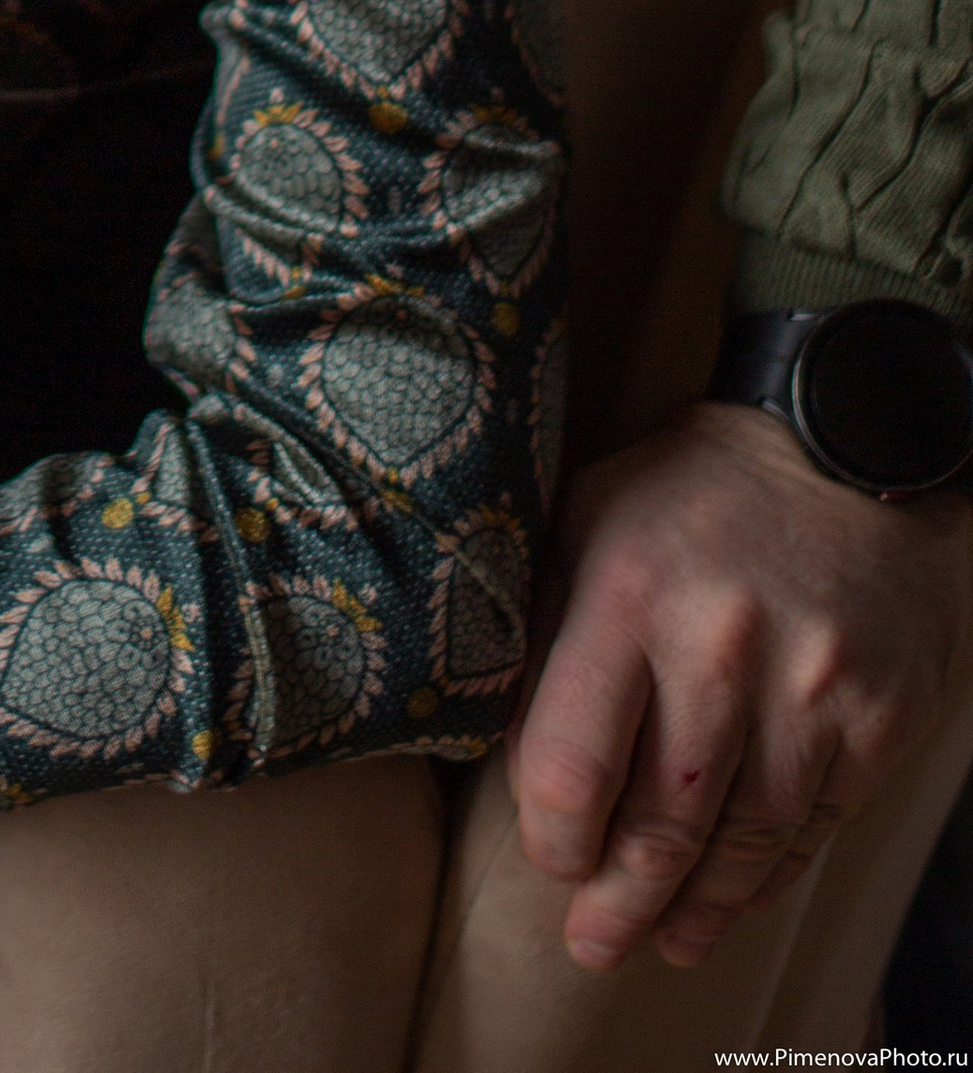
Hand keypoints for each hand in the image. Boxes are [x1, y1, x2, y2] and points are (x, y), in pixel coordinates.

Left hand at [510, 400, 968, 970]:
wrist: (844, 444)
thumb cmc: (691, 488)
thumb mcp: (590, 518)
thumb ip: (548, 625)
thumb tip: (511, 748)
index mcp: (627, 593)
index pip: (573, 764)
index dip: (554, 838)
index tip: (550, 861)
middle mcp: (719, 649)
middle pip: (661, 822)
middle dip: (619, 901)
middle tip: (593, 946)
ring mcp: (809, 690)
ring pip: (742, 842)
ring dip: (696, 907)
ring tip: (662, 942)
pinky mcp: (878, 717)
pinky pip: (814, 826)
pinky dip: (771, 876)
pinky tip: (735, 899)